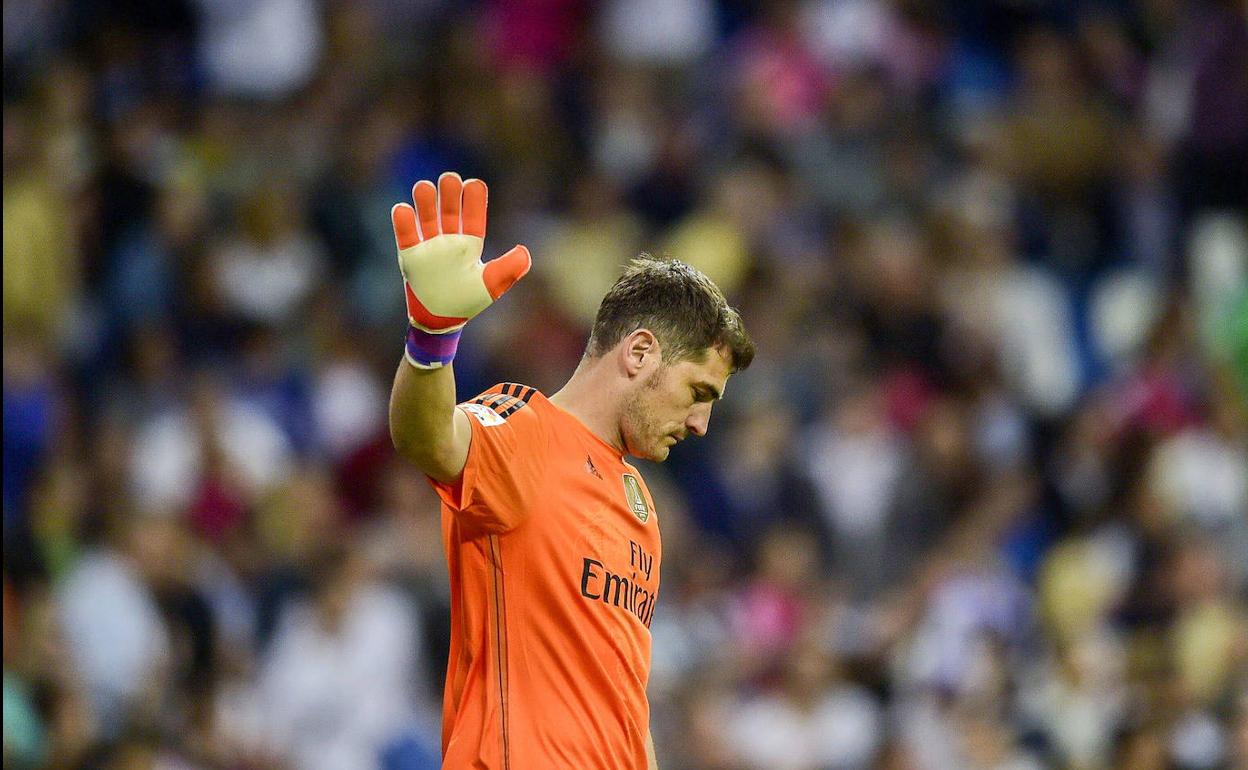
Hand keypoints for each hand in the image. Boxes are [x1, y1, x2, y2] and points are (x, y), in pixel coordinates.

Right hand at [391, 172, 530, 332]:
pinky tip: (403, 208)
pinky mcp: (411, 257)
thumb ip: (508, 269)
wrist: (440, 322)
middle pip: (448, 214)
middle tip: (449, 178)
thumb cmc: (467, 302)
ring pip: (426, 220)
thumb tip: (525, 252)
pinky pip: (406, 237)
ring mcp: (429, 248)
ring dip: (425, 204)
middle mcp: (449, 242)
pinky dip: (404, 224)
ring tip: (424, 187)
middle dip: (448, 196)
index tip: (474, 184)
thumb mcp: (491, 285)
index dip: (473, 202)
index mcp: (470, 245)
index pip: (472, 218)